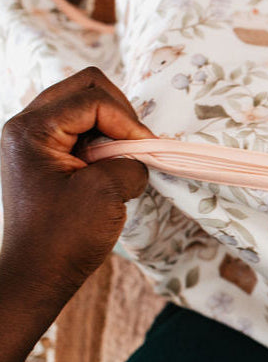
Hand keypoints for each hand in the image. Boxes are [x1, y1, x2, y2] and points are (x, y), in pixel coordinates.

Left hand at [0, 67, 152, 317]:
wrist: (38, 274)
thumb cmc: (66, 237)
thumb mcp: (107, 191)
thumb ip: (130, 159)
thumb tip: (138, 153)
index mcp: (31, 130)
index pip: (92, 100)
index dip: (127, 121)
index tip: (146, 150)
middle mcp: (26, 126)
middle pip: (85, 87)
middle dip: (119, 111)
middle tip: (135, 143)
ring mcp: (34, 139)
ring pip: (85, 104)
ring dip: (112, 125)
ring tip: (123, 156)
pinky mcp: (45, 154)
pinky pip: (81, 128)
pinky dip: (103, 139)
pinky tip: (110, 165)